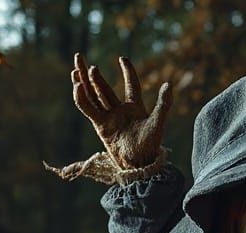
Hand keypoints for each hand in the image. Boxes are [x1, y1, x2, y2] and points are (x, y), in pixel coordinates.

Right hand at [71, 52, 171, 169]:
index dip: (128, 72)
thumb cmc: (150, 145)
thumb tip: (169, 84)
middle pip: (103, 88)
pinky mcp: (100, 126)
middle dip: (92, 74)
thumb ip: (164, 104)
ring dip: (84, 82)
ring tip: (76, 68)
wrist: (139, 163)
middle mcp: (120, 111)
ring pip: (93, 96)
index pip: (131, 85)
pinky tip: (78, 85)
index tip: (122, 58)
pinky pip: (88, 109)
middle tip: (80, 57)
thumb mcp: (158, 122)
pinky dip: (82, 97)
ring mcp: (108, 118)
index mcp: (135, 108)